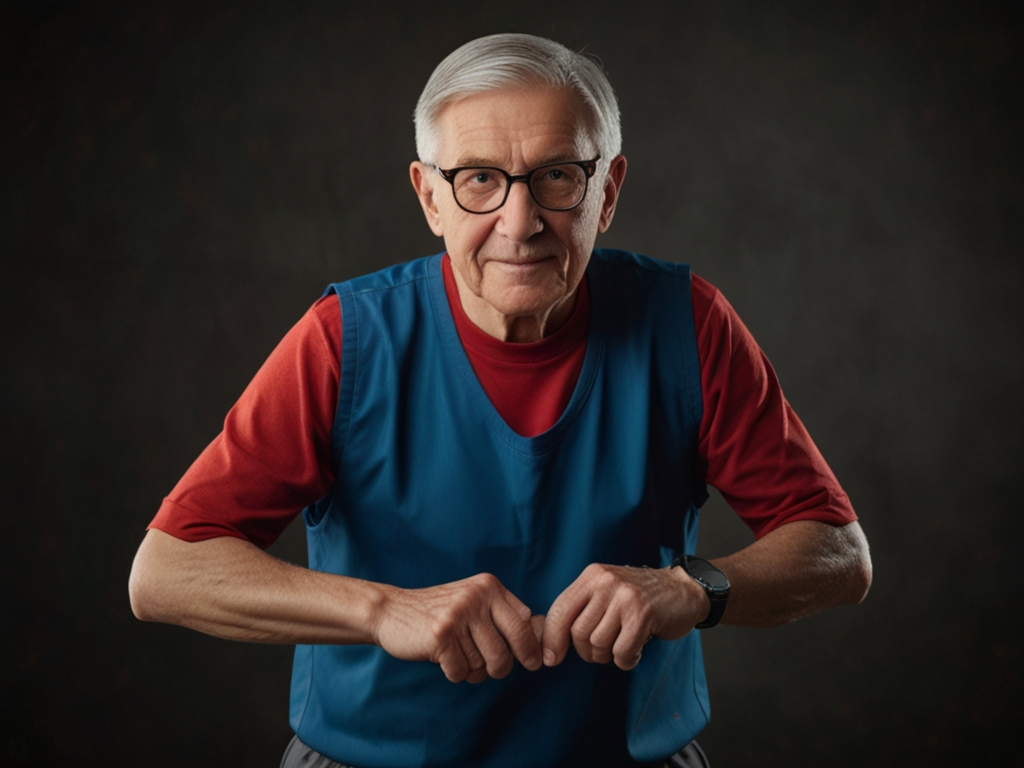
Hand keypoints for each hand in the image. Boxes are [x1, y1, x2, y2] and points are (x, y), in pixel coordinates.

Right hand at [372, 573, 542, 682]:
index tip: (533, 663)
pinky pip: (461, 671)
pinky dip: (454, 673)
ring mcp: (458, 614)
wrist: (392, 610)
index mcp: (490, 586)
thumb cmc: (440, 613)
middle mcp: (476, 597)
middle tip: (494, 669)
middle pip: (507, 650)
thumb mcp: (474, 601)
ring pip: (484, 664)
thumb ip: (504, 614)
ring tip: (458, 655)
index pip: (524, 625)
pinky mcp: (440, 635)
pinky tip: (443, 658)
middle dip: (502, 667)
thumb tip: (542, 634)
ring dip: (472, 670)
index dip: (530, 649)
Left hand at [541, 564, 708, 670]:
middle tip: (603, 649)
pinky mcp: (643, 614)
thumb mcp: (607, 591)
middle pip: (578, 633)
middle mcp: (606, 582)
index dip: (552, 639)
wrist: (683, 589)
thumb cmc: (640, 597)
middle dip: (588, 651)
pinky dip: (627, 660)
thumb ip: (582, 609)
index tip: (551, 659)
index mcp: (592, 576)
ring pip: (599, 644)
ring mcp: (624, 597)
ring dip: (609, 655)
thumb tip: (551, 645)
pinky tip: (635, 649)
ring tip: (622, 645)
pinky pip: (621, 652)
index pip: (559, 610)